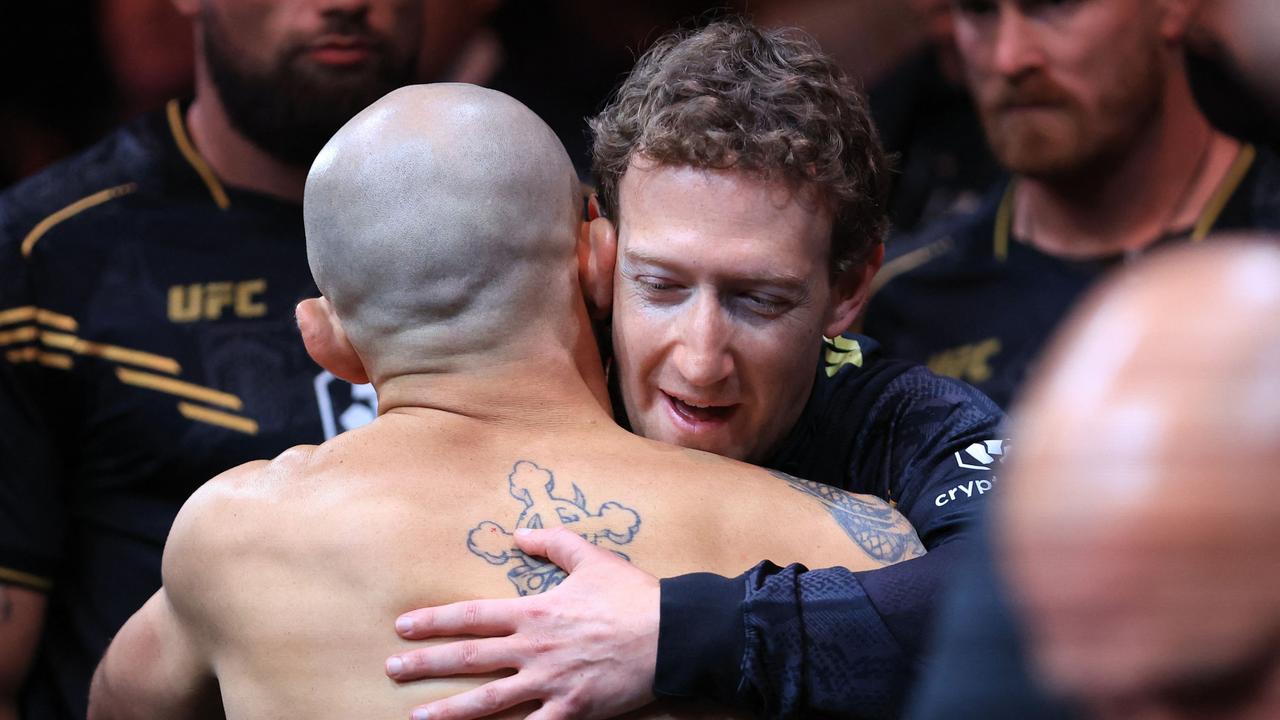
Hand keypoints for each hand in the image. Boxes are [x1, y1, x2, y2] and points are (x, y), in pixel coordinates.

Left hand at [387, 527, 659, 719]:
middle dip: (425, 664)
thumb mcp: (592, 558)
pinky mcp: (571, 710)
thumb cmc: (632, 595)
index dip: (434, 620)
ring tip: (416, 717)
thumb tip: (520, 533)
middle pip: (469, 658)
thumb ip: (553, 543)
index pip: (472, 615)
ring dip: (449, 710)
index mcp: (535, 611)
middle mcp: (534, 648)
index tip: (403, 626)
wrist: (673, 634)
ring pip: (488, 701)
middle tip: (391, 670)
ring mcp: (550, 683)